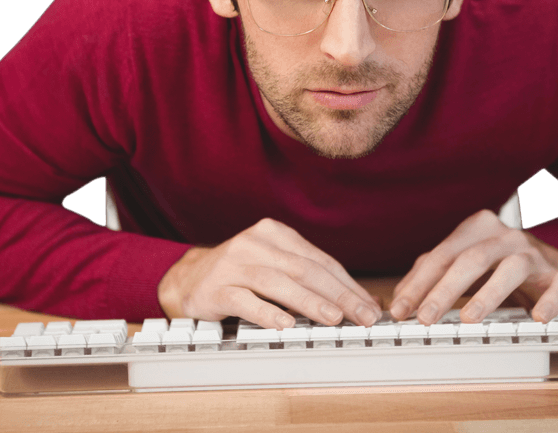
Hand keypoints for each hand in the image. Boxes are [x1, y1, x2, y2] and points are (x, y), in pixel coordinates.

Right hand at [157, 218, 382, 328]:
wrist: (188, 278)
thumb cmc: (241, 273)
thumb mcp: (275, 265)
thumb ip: (310, 278)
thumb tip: (358, 300)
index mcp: (274, 233)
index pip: (319, 260)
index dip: (347, 284)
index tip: (369, 306)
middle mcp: (254, 244)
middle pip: (304, 269)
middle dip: (339, 295)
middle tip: (362, 315)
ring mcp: (233, 265)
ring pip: (278, 283)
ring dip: (309, 302)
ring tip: (333, 318)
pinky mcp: (215, 288)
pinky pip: (244, 300)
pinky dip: (267, 313)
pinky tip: (285, 325)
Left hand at [390, 209, 557, 324]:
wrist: (547, 257)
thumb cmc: (496, 262)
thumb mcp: (461, 262)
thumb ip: (428, 275)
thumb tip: (398, 299)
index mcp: (477, 228)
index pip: (441, 256)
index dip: (419, 284)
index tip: (400, 310)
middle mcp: (506, 236)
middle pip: (471, 259)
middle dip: (445, 290)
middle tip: (425, 318)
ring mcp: (535, 253)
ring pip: (512, 269)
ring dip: (489, 294)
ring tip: (469, 319)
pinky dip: (551, 301)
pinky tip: (538, 318)